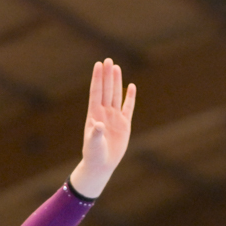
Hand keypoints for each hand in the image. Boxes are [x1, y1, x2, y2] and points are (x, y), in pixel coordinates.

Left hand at [69, 58, 135, 198]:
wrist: (101, 165)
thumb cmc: (94, 155)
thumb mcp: (93, 144)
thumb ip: (95, 134)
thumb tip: (98, 124)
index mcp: (94, 115)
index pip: (96, 93)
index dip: (98, 79)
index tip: (98, 64)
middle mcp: (104, 113)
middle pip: (107, 90)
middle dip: (107, 75)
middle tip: (108, 59)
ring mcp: (114, 117)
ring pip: (116, 95)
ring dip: (116, 81)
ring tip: (116, 67)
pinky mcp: (124, 124)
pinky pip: (128, 107)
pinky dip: (130, 97)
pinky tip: (131, 86)